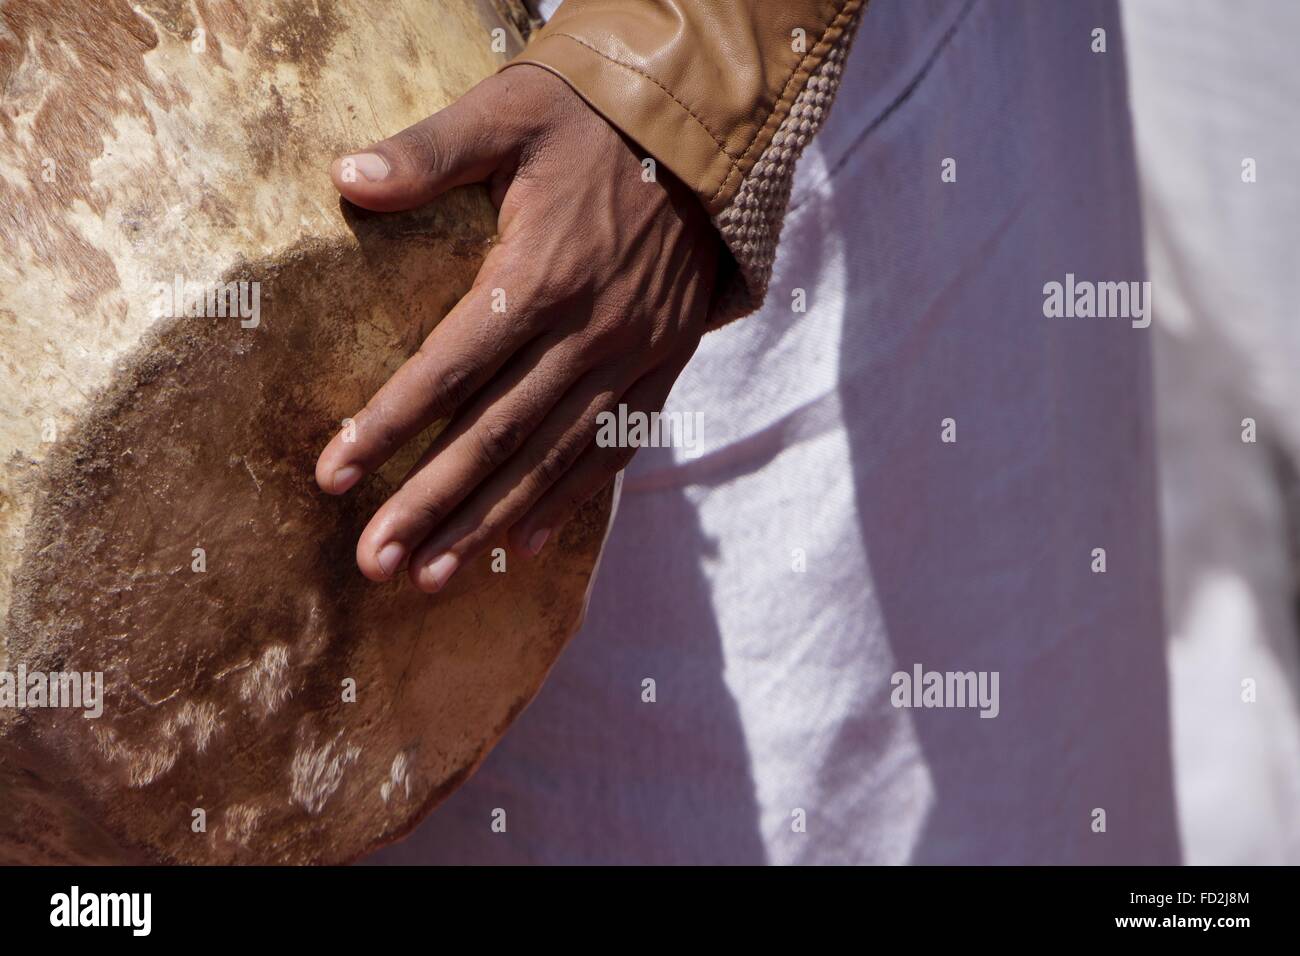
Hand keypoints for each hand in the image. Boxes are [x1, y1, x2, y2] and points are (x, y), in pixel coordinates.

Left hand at [315, 65, 718, 591]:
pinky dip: (567, 503)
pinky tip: (519, 546)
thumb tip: (343, 176)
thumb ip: (430, 152)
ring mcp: (630, 358)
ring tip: (431, 578)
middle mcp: (587, 330)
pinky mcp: (660, 371)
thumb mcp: (511, 112)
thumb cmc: (593, 123)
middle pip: (496, 433)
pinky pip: (611, 450)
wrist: (704, 139)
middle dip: (430, 502)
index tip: (333, 475)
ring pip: (551, 458)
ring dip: (488, 521)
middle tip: (374, 561)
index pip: (450, 365)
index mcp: (539, 271)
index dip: (388, 423)